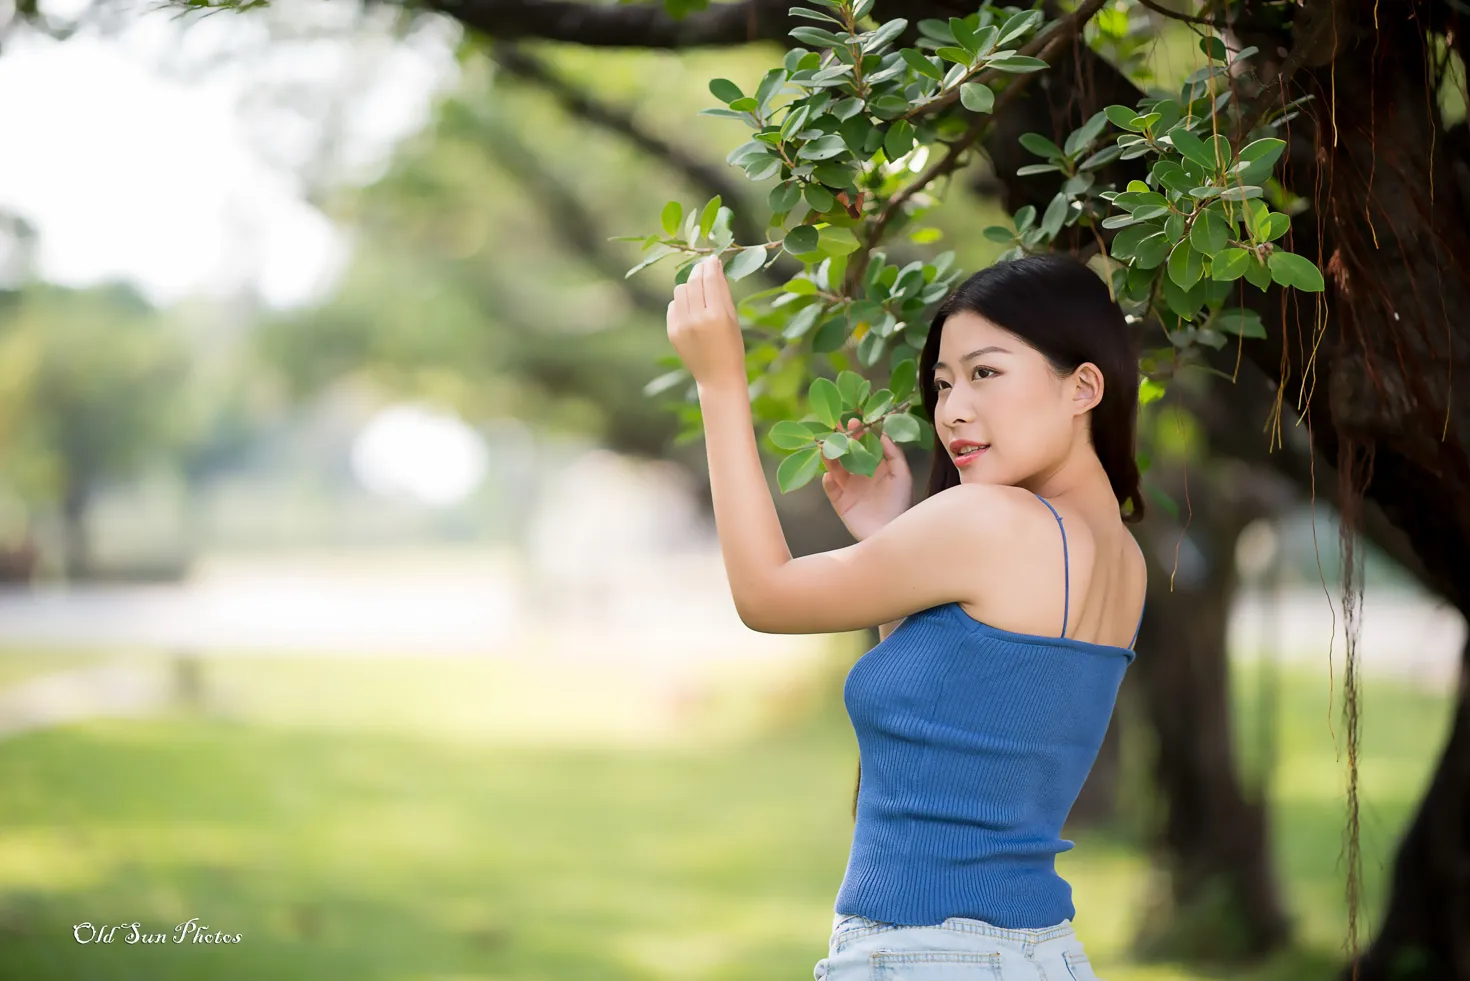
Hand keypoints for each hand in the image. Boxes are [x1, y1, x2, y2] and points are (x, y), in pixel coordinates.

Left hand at [667, 256, 746, 389]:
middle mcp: (697, 319)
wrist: (717, 377)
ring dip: (689, 286)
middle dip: (699, 271)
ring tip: (698, 290)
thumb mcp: (733, 319)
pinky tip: (690, 307)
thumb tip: (715, 267)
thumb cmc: (731, 347)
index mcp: (717, 315)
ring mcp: (682, 326)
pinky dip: (681, 302)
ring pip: (680, 290)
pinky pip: (673, 305)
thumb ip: (723, 292)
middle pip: (694, 282)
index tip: (712, 259)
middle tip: (703, 267)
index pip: (711, 280)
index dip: (711, 266)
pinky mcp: (672, 332)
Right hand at [821, 418, 912, 541]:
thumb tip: (881, 431)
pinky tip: (830, 476)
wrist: (891, 533)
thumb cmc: (902, 503)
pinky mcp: (840, 502)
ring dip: (829, 457)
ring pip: (834, 467)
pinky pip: (830, 488)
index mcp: (875, 464)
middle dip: (839, 440)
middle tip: (833, 429)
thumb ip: (893, 453)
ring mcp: (849, 487)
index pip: (863, 443)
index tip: (852, 422)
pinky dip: (827, 481)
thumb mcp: (902, 475)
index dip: (857, 432)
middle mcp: (860, 473)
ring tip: (826, 449)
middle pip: (845, 452)